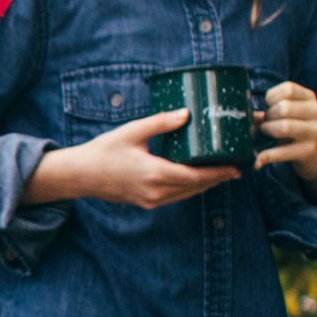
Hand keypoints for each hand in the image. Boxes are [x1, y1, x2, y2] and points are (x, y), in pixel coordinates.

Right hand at [30, 108, 238, 211]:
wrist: (80, 175)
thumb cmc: (104, 151)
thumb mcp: (132, 132)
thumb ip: (161, 123)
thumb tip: (187, 113)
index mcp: (155, 174)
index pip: (196, 177)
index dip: (219, 173)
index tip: (236, 167)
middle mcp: (155, 191)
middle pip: (196, 188)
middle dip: (217, 178)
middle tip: (236, 168)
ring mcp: (151, 200)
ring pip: (187, 194)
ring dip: (205, 184)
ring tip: (221, 173)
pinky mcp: (146, 202)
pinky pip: (175, 197)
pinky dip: (189, 188)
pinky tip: (196, 179)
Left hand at [259, 79, 316, 189]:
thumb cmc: (295, 128)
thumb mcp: (289, 114)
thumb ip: (271, 109)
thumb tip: (245, 114)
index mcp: (309, 98)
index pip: (288, 89)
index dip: (271, 97)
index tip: (267, 106)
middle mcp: (316, 112)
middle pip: (284, 107)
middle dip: (268, 116)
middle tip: (266, 123)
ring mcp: (315, 131)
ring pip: (285, 127)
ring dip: (268, 130)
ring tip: (266, 133)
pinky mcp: (310, 150)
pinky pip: (283, 152)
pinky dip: (267, 156)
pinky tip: (257, 162)